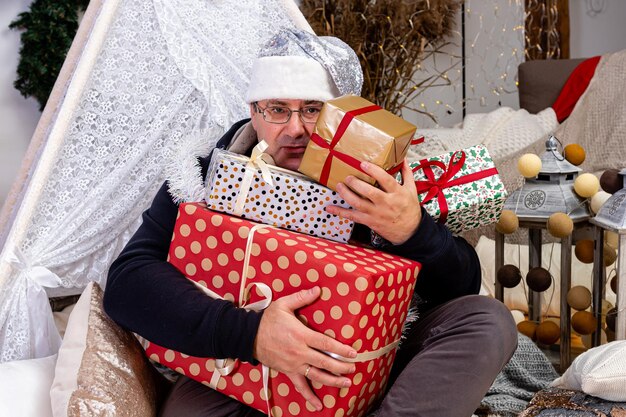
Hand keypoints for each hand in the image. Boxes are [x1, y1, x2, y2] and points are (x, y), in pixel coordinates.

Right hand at [253, 286, 356, 410]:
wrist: (248, 336)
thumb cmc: (267, 319)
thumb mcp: (283, 305)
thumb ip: (302, 297)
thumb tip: (318, 288)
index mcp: (301, 335)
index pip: (326, 344)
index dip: (341, 349)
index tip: (353, 353)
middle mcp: (299, 352)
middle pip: (325, 362)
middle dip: (341, 366)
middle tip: (353, 369)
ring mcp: (294, 364)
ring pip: (317, 376)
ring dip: (333, 381)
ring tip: (346, 383)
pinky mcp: (288, 371)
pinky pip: (300, 386)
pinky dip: (309, 397)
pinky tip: (318, 405)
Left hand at [326, 160, 421, 244]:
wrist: (410, 231)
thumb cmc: (410, 209)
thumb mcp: (411, 190)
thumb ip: (406, 173)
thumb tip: (403, 158)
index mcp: (397, 193)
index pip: (386, 180)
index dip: (374, 172)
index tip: (363, 164)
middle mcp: (386, 203)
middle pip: (369, 192)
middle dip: (356, 184)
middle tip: (348, 177)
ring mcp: (376, 213)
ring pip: (359, 204)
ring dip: (347, 194)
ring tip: (339, 186)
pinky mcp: (369, 221)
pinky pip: (353, 217)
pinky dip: (340, 212)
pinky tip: (330, 208)